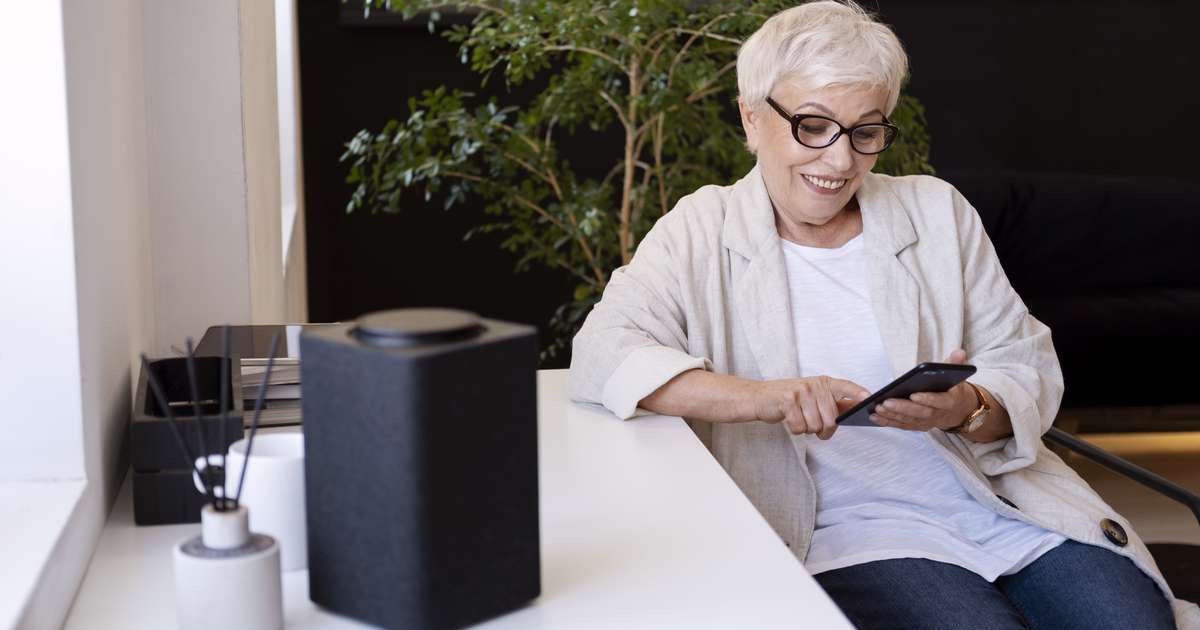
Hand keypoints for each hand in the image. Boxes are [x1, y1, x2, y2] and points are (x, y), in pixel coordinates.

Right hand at [749, 376, 870, 439]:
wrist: (760, 398)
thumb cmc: (789, 400)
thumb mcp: (812, 396)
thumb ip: (832, 403)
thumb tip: (855, 409)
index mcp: (823, 383)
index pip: (845, 387)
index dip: (857, 393)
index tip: (869, 398)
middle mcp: (814, 386)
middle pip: (831, 420)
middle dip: (822, 430)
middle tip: (812, 424)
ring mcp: (801, 393)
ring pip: (815, 426)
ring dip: (807, 429)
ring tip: (799, 419)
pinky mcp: (787, 402)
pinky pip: (800, 428)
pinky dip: (795, 429)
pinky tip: (790, 419)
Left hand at [870, 349, 977, 431]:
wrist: (958, 410)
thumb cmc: (952, 389)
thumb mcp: (957, 376)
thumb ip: (955, 364)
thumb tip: (959, 352)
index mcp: (949, 402)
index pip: (939, 402)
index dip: (927, 399)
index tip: (913, 394)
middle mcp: (938, 415)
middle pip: (919, 413)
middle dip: (902, 408)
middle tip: (885, 401)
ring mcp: (926, 423)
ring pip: (908, 420)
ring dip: (891, 415)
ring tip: (876, 408)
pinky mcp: (916, 426)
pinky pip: (901, 425)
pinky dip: (887, 422)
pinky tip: (873, 416)